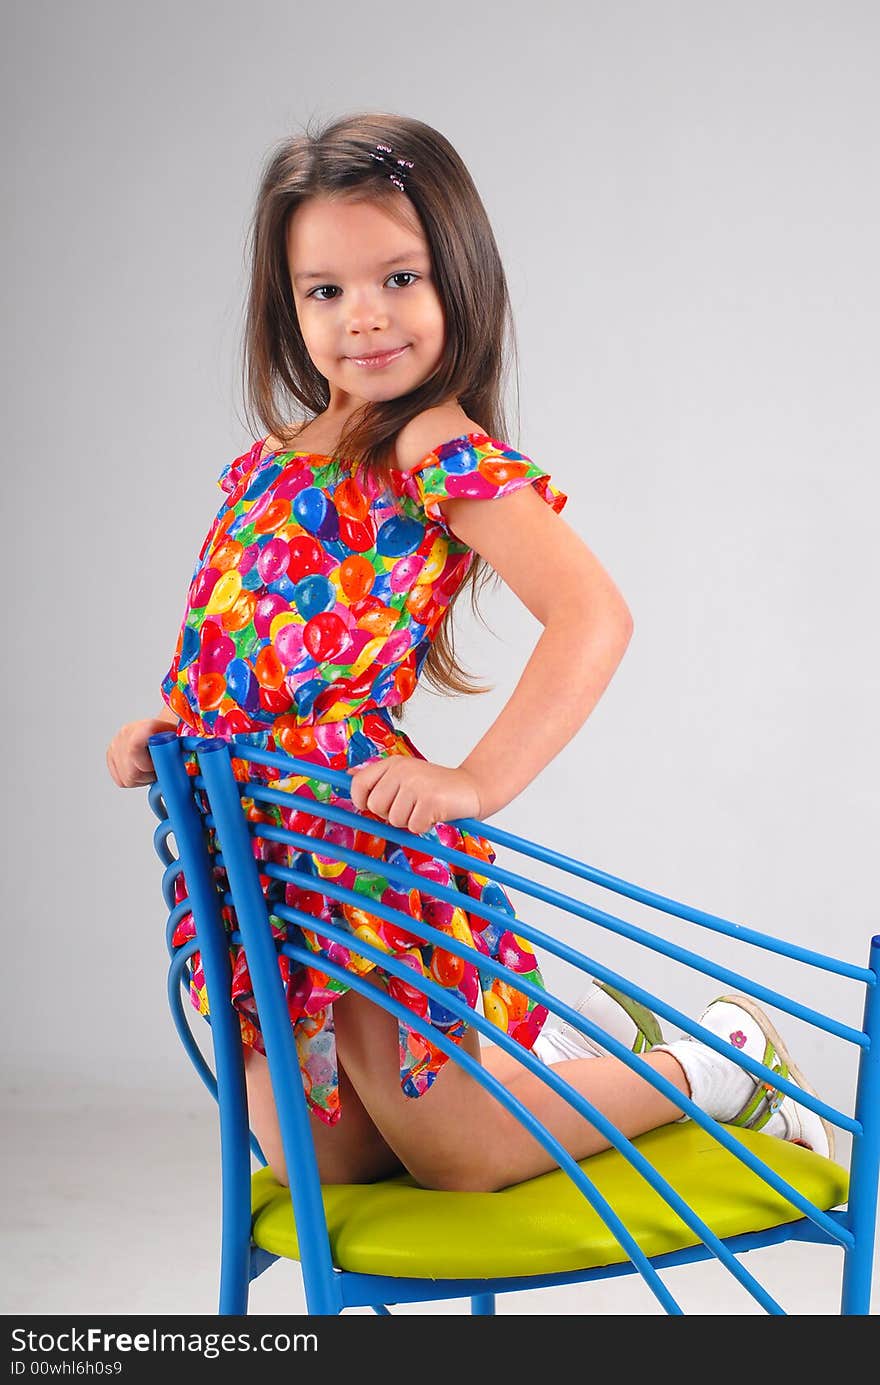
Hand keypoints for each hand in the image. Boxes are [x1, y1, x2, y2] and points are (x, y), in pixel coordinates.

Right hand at [106, 717, 175, 787]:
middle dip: (149, 775)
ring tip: (151, 767)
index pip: (135, 747)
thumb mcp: (182, 742)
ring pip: (127, 779)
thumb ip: (180, 750)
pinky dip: (134, 780)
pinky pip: (121, 780)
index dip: (150, 764)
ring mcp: (115, 745)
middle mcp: (125, 734)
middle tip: (159, 768)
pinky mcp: (110, 756)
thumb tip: (185, 760)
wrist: (161, 731)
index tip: (160, 765)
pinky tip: (142, 769)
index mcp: (145, 726)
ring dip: (142, 779)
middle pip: (133, 771)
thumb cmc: (173, 738)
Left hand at [348, 756, 483, 835]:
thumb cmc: (436, 786)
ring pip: (394, 819)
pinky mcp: (431, 800)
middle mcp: (402, 770)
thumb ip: (378, 776)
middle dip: (390, 814)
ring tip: (424, 809)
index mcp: (393, 763)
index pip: (359, 783)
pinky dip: (424, 826)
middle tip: (409, 807)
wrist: (473, 787)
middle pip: (375, 806)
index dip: (360, 800)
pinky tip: (434, 814)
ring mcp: (416, 784)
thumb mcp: (405, 774)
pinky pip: (413, 827)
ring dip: (409, 821)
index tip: (370, 806)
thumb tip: (348, 774)